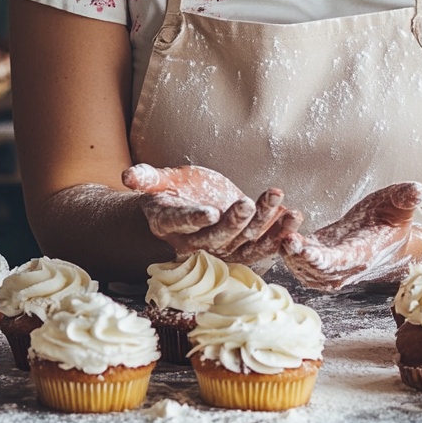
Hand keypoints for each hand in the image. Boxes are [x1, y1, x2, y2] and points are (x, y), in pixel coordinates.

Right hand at [121, 163, 301, 263]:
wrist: (187, 210)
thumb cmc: (173, 193)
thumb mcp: (160, 182)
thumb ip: (147, 177)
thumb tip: (127, 175)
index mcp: (173, 225)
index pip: (183, 223)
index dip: (195, 218)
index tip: (209, 211)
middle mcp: (197, 242)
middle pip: (218, 236)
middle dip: (235, 222)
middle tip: (248, 203)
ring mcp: (222, 247)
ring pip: (245, 242)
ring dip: (268, 228)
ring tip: (287, 211)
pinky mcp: (242, 245)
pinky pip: (263, 245)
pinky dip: (280, 235)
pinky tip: (294, 219)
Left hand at [279, 182, 421, 290]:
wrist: (388, 235)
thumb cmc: (393, 217)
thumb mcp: (402, 202)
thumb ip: (408, 197)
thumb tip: (419, 191)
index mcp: (364, 253)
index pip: (342, 262)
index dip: (323, 259)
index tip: (306, 250)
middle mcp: (346, 265)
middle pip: (320, 271)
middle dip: (301, 259)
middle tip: (285, 241)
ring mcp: (332, 265)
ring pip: (307, 272)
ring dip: (292, 259)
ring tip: (279, 239)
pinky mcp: (319, 257)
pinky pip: (301, 264)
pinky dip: (289, 255)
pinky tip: (278, 236)